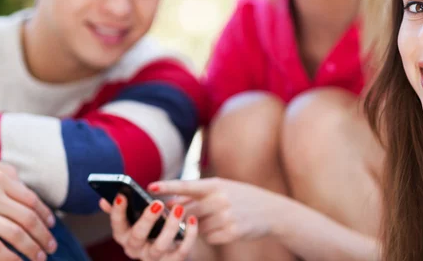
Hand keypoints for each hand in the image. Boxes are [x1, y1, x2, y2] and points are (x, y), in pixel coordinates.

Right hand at [0, 155, 56, 260]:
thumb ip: (9, 175)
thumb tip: (28, 191)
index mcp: (0, 179)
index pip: (32, 201)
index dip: (45, 215)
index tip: (52, 226)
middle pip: (28, 219)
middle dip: (43, 235)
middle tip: (52, 247)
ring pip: (16, 235)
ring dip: (32, 248)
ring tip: (40, 257)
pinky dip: (9, 258)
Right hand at [100, 195, 197, 260]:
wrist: (172, 249)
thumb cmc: (150, 228)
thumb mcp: (135, 219)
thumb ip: (122, 210)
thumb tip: (103, 199)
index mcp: (125, 236)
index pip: (117, 226)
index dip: (117, 212)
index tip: (121, 195)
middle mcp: (136, 250)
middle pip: (137, 237)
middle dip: (146, 220)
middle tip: (157, 203)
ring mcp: (154, 258)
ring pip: (159, 246)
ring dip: (170, 227)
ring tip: (179, 208)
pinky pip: (182, 251)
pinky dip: (189, 236)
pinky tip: (192, 219)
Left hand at [148, 178, 280, 244]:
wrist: (271, 210)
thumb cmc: (242, 196)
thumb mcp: (223, 188)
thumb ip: (198, 193)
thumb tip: (171, 201)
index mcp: (217, 184)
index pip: (187, 185)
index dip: (168, 186)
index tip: (151, 185)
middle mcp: (220, 199)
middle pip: (188, 210)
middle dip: (185, 214)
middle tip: (193, 213)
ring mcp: (226, 216)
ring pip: (197, 227)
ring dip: (200, 226)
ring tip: (218, 218)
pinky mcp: (231, 232)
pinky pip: (209, 238)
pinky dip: (212, 235)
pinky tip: (225, 227)